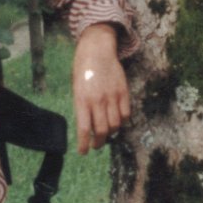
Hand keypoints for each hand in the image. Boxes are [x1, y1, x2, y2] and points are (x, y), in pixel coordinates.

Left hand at [73, 24, 129, 153]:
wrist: (97, 49)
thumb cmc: (83, 70)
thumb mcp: (76, 89)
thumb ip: (82, 107)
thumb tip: (87, 127)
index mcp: (82, 100)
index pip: (84, 129)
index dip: (84, 144)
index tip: (83, 152)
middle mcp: (98, 100)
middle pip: (101, 131)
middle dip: (98, 142)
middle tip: (96, 145)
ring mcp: (112, 96)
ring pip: (115, 125)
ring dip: (110, 133)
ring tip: (106, 135)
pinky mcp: (123, 92)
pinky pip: (126, 114)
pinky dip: (122, 122)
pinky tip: (117, 122)